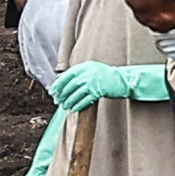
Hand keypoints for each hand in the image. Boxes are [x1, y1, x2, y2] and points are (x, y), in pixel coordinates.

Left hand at [47, 59, 174, 111]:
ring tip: (65, 106)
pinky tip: (74, 109)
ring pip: (75, 94)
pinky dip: (77, 105)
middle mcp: (86, 73)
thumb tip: (61, 81)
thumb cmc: (105, 76)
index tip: (52, 92)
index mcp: (83, 67)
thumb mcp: (91, 69)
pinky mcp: (98, 91)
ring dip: (68, 102)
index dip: (57, 85)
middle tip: (57, 101)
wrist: (122, 79)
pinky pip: (84, 100)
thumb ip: (78, 74)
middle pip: (69, 86)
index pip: (65, 76)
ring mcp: (92, 82)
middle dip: (61, 95)